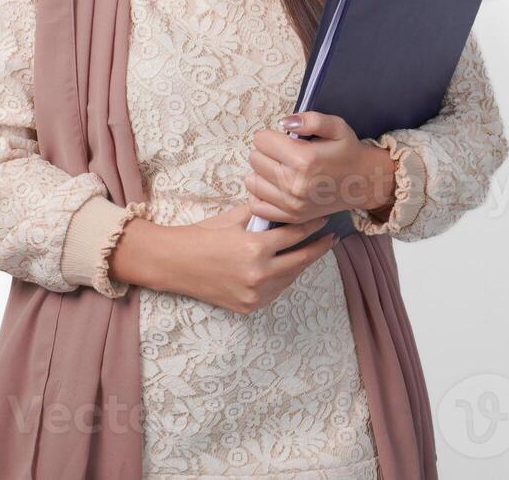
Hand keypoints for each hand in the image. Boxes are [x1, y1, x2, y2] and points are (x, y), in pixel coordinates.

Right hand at [108, 204, 337, 314]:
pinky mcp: (249, 306)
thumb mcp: (234, 217)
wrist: (175, 263)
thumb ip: (262, 213)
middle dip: (319, 246)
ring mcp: (255, 294)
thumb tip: (285, 203)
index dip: (312, 225)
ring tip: (313, 249)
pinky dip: (284, 277)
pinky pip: (276, 290)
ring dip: (302, 262)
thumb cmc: (203, 235)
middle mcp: (259, 274)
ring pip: (291, 277)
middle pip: (301, 259)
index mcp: (256, 247)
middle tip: (332, 237)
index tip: (324, 219)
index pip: (295, 234)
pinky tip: (290, 265)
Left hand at [245, 111, 397, 224]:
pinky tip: (276, 187)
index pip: (261, 140)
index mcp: (304, 159)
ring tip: (281, 169)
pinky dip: (262, 195)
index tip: (283, 140)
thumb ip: (311, 119)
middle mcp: (295, 184)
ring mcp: (291, 204)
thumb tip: (284, 123)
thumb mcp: (337, 126)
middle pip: (254, 159)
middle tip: (284, 154)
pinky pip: (256, 205)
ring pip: (252, 181)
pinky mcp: (290, 217)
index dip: (270, 136)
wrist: (364, 183)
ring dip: (262, 173)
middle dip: (266, 152)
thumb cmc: (347, 151)